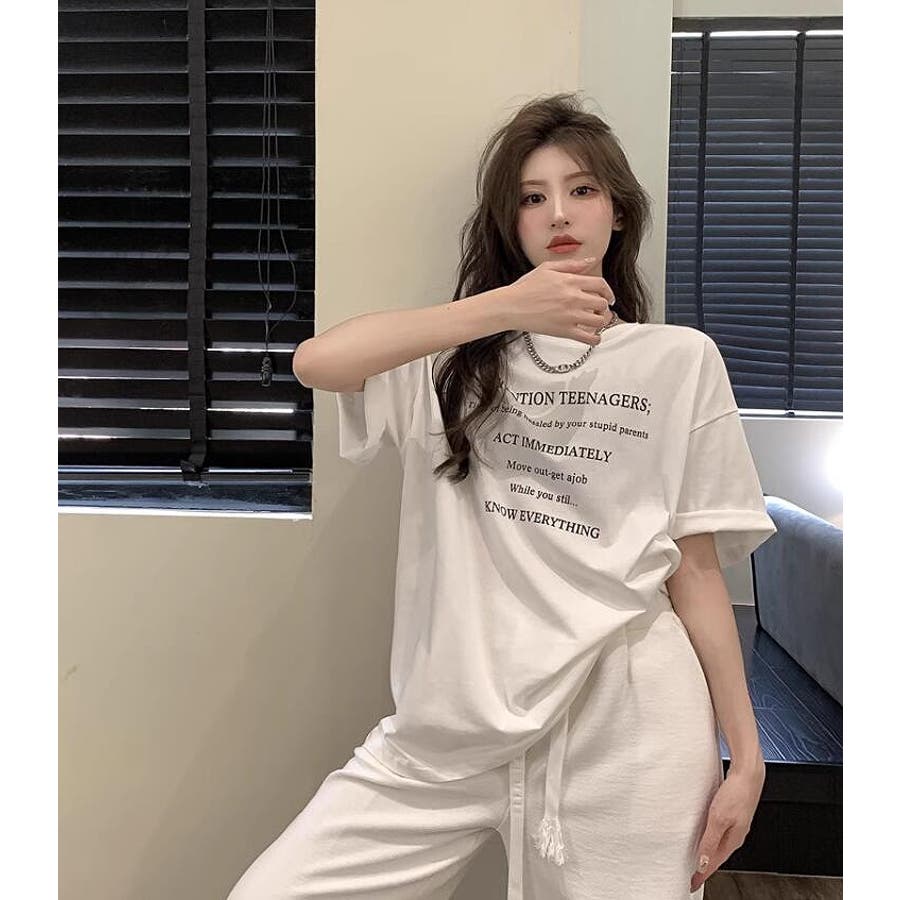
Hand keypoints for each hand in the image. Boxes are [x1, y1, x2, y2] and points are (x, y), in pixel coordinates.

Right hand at [500, 257, 615, 344]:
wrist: (510, 306)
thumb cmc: (525, 288)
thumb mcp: (548, 269)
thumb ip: (572, 265)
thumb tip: (591, 261)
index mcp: (570, 281)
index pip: (600, 284)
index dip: (608, 291)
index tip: (608, 297)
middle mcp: (573, 298)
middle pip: (602, 303)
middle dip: (604, 306)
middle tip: (600, 310)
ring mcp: (570, 316)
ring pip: (600, 320)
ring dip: (601, 321)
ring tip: (596, 321)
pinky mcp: (564, 331)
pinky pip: (588, 338)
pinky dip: (595, 339)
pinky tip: (593, 337)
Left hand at [690, 759, 764, 892]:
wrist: (749, 773)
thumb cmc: (736, 793)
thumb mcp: (718, 818)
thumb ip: (710, 840)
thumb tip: (703, 863)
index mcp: (733, 839)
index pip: (715, 863)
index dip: (703, 874)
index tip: (692, 883)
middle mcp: (736, 834)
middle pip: (718, 855)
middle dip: (705, 867)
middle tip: (692, 875)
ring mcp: (735, 823)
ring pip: (719, 843)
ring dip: (708, 852)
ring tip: (697, 859)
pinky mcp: (733, 813)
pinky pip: (720, 831)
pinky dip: (711, 838)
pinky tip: (705, 834)